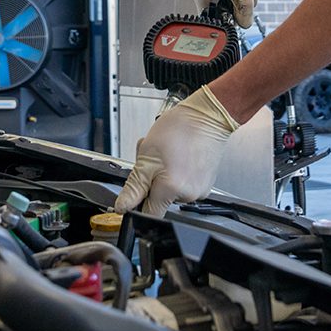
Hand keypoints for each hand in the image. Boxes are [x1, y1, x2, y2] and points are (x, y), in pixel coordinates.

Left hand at [113, 86, 238, 214]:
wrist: (207, 116)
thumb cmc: (180, 129)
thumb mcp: (147, 156)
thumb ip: (135, 186)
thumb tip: (123, 206)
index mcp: (171, 189)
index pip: (149, 214)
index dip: (138, 205)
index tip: (136, 194)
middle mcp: (188, 195)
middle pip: (160, 200)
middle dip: (151, 183)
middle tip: (152, 162)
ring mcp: (199, 191)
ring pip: (171, 191)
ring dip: (163, 176)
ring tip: (167, 155)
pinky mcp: (205, 184)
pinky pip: (184, 185)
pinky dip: (177, 174)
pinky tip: (179, 157)